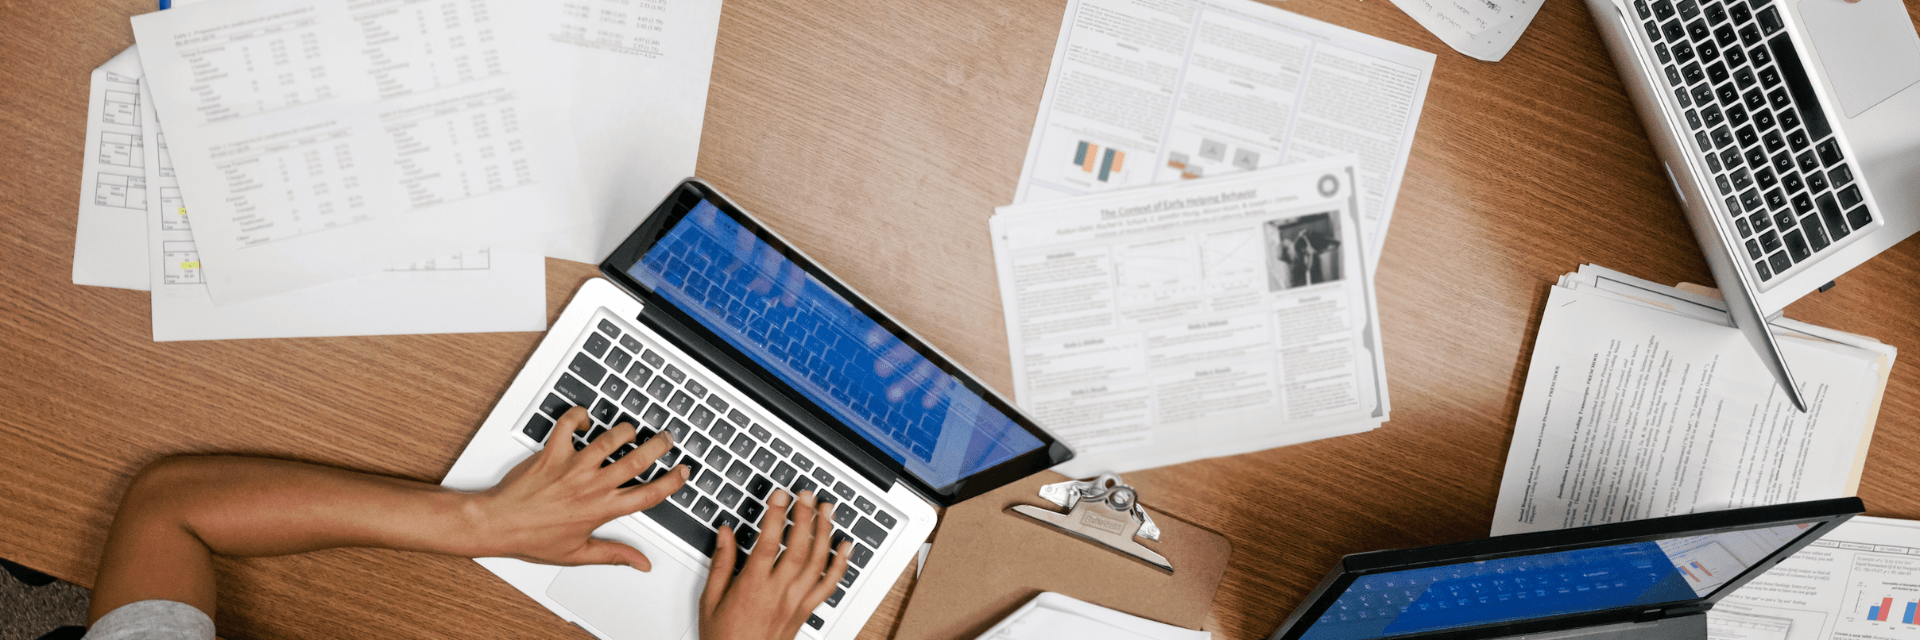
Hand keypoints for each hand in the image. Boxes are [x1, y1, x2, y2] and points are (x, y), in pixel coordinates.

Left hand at [467, 406, 688, 570]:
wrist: (497, 524)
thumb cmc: (532, 538)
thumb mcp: (578, 554)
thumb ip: (614, 554)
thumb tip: (641, 563)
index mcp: (602, 509)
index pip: (648, 494)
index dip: (672, 482)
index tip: (682, 472)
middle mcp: (591, 485)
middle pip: (637, 459)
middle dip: (659, 446)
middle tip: (666, 439)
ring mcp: (573, 466)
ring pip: (610, 438)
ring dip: (626, 430)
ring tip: (631, 430)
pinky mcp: (552, 452)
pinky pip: (569, 424)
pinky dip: (579, 417)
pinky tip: (584, 421)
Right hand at [699, 489, 852, 639]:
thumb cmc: (724, 638)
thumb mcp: (710, 599)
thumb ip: (721, 563)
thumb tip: (725, 534)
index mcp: (753, 586)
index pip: (769, 542)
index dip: (776, 515)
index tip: (780, 496)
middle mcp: (779, 592)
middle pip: (799, 547)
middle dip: (805, 516)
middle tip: (807, 495)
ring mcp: (796, 602)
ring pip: (818, 562)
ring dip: (825, 532)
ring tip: (827, 510)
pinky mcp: (806, 611)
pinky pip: (828, 585)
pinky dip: (840, 565)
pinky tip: (845, 548)